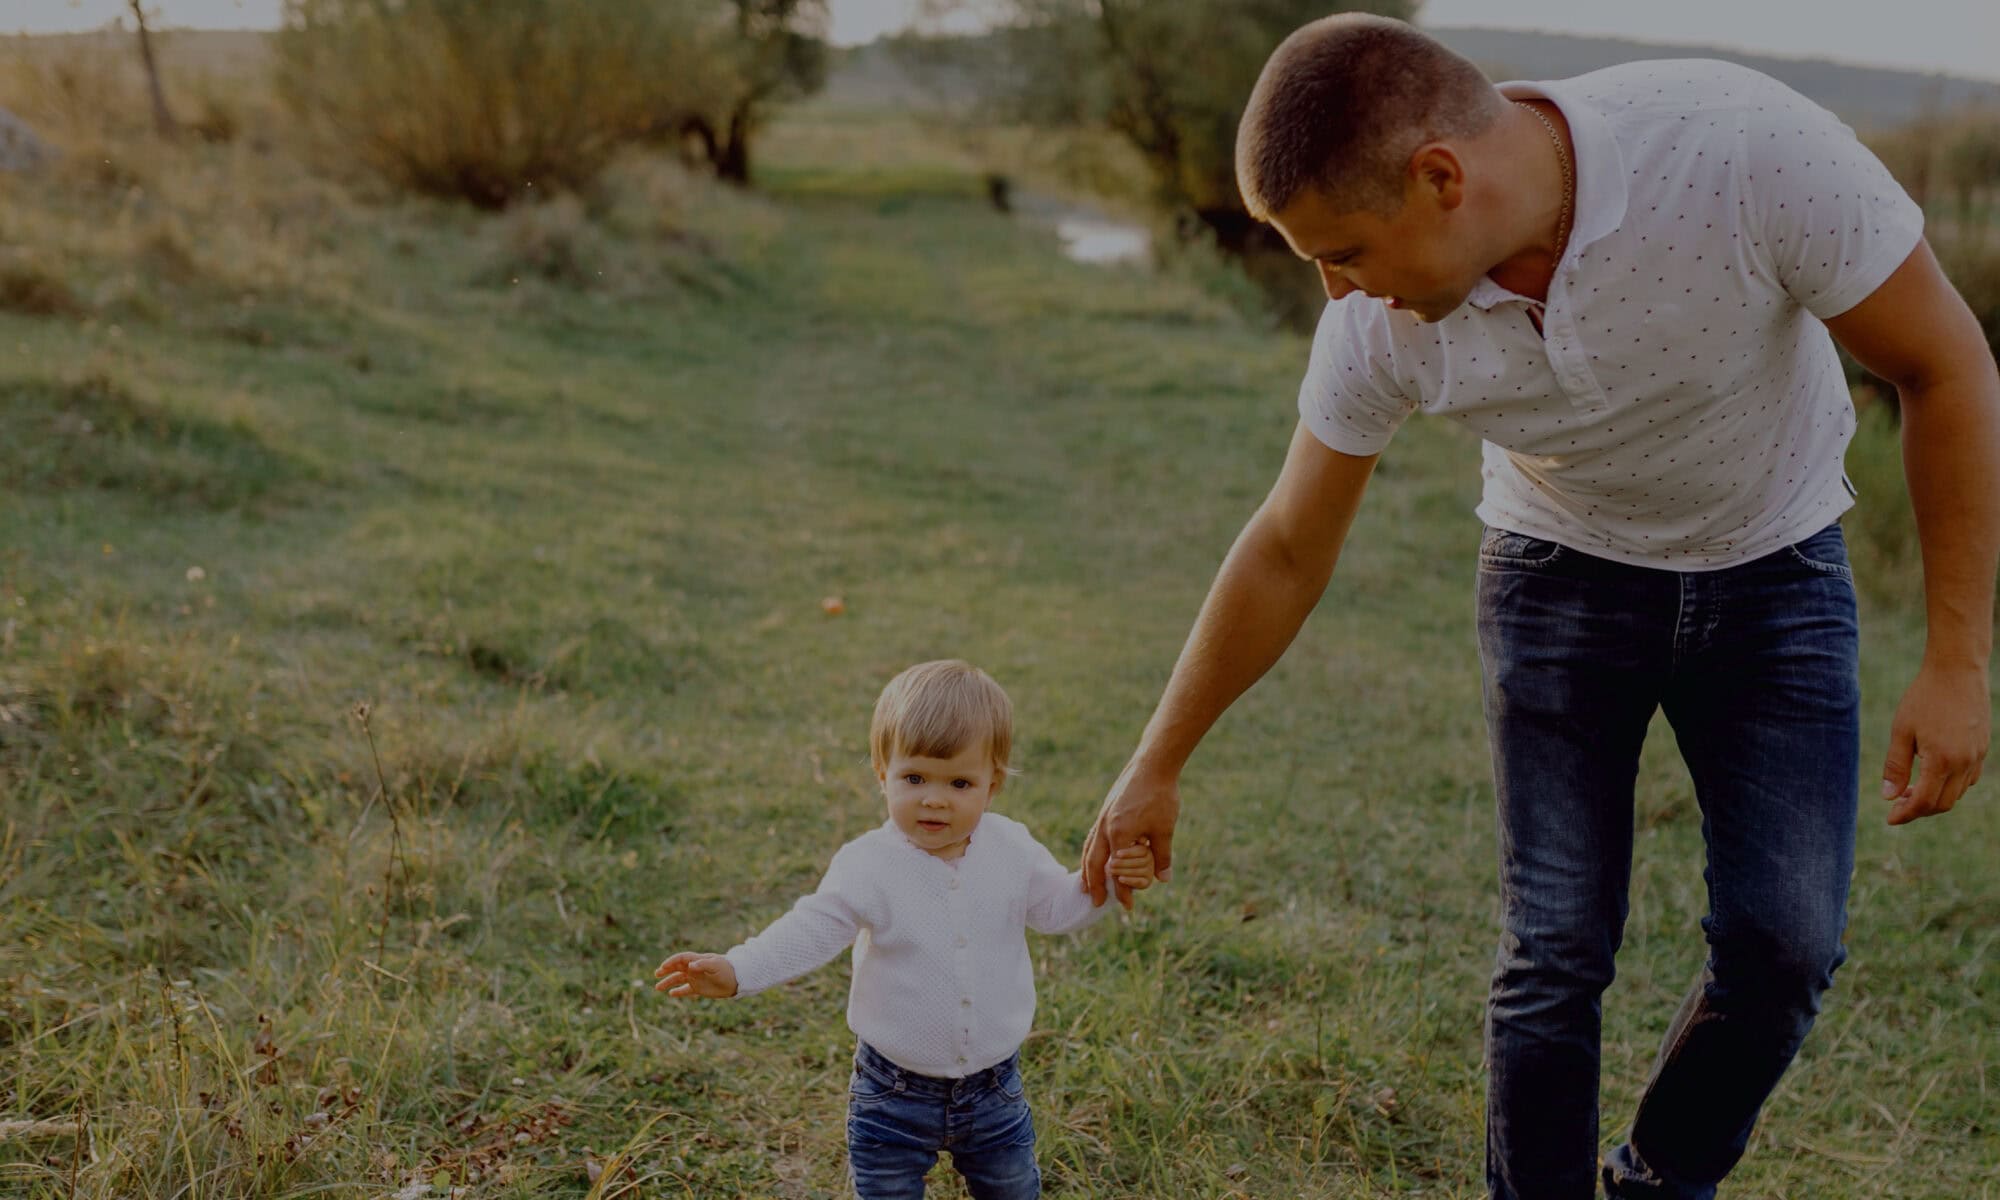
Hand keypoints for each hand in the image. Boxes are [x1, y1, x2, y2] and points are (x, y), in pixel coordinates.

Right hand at [653, 952, 737, 997]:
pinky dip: (678, 991)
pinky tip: (671, 994)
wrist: (737, 979)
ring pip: (678, 979)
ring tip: (657, 987)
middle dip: (666, 970)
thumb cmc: (727, 969)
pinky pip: (686, 990)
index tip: (663, 967)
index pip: (681, 959)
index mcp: (697, 960)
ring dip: (668, 982)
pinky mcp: (699, 988)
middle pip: (676, 968)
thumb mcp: (715, 965)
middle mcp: (694, 968)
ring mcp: (696, 978)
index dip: (671, 962)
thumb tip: (690, 966)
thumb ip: (702, 964)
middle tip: (656, 974)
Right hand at [1082, 759, 1179, 909]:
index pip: (1117, 871)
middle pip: (1093, 862)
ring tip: (1086, 884)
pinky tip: (1096, 855)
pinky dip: (1092, 851)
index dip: (1122, 890)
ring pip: (1090, 849)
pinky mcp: (1106, 811)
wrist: (1153, 764)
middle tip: (1095, 902)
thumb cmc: (1160, 795)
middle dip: (1094, 884)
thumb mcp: (1164, 829)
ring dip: (1088, 869)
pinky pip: (1094, 837)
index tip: (1128, 906)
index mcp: (1119, 834)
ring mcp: (1103, 818)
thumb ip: (1162, 855)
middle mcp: (1105, 827)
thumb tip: (1163, 879)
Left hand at [1109, 839, 1157, 892]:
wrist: (1118, 872)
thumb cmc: (1119, 857)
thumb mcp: (1121, 849)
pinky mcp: (1147, 882)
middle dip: (1124, 863)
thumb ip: (1124, 844)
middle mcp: (1150, 859)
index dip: (1129, 852)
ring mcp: (1150, 871)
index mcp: (1145, 848)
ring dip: (1124, 871)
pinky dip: (1129, 880)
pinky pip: (1139, 882)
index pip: (1141, 850)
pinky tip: (1120, 878)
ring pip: (1139, 871)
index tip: (1117, 854)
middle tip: (1111, 864)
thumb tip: (1136, 841)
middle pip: (1140, 861)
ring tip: (1111, 870)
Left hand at [1881, 660, 1989, 824]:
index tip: (1890, 819)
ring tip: (1910, 789)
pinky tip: (1932, 775)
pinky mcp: (1982, 748)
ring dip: (1935, 798)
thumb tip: (1888, 796)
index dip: (1906, 814)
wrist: (1957, 671)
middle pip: (1943, 803)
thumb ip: (1896, 766)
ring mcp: (1977, 756)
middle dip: (1919, 810)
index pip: (1924, 801)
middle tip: (1897, 804)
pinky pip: (1968, 779)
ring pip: (1957, 793)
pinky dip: (1950, 786)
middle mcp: (1965, 763)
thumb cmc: (1924, 698)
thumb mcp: (1902, 731)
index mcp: (1942, 760)